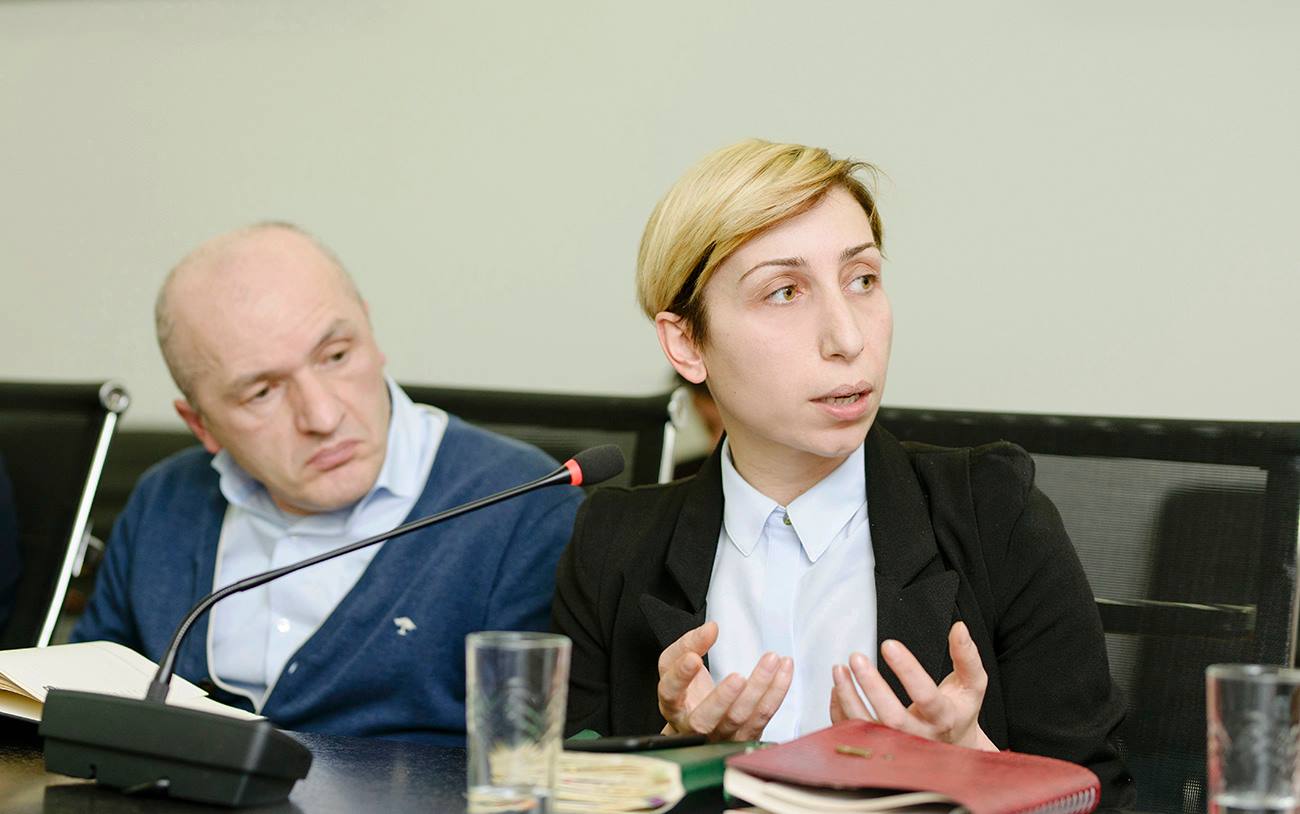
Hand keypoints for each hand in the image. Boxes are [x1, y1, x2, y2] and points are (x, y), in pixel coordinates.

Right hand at [657, 621, 793, 740]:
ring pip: (741, 717)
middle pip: (706, 719)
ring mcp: (722, 736)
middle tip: (737, 677)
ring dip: (759, 687)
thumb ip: (689, 644)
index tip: (694, 658)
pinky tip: (784, 668)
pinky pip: (763, 715)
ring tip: (771, 659)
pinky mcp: (746, 736)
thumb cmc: (687, 691)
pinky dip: (777, 690)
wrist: (699, 728)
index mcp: (673, 706)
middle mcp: (694, 727)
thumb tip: (711, 628)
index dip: (681, 677)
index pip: (670, 693)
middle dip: (723, 698)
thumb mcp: (676, 665)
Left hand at [830, 621, 996, 750]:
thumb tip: (959, 628)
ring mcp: (897, 746)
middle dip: (872, 686)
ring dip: (849, 698)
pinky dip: (841, 711)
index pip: (926, 696)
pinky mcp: (879, 749)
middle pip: (893, 717)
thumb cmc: (959, 712)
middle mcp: (920, 737)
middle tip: (856, 657)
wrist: (954, 751)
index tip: (889, 645)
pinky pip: (854, 735)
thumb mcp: (972, 685)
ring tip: (839, 670)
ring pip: (868, 728)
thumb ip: (967, 657)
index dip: (907, 671)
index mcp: (944, 718)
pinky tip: (837, 688)